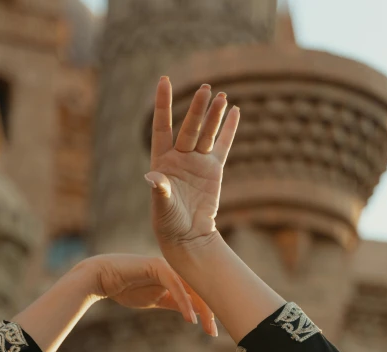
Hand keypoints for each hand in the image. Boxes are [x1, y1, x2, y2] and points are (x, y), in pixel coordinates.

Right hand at [84, 253, 216, 335]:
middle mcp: (176, 269)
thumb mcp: (157, 300)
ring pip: (191, 286)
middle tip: (214, 333)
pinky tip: (189, 318)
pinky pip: (175, 285)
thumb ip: (175, 303)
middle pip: (200, 289)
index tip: (212, 331)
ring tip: (207, 327)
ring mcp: (167, 266)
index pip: (199, 293)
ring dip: (201, 308)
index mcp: (178, 276)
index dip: (208, 311)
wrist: (102, 278)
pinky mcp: (157, 266)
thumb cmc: (128, 287)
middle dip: (210, 311)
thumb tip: (195, 313)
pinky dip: (184, 301)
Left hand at [145, 77, 239, 251]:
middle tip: (206, 89)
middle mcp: (180, 157)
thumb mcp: (162, 205)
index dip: (163, 104)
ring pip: (207, 133)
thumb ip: (159, 189)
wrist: (188, 236)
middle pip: (189, 127)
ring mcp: (198, 162)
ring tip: (222, 96)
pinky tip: (235, 111)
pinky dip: (229, 129)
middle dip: (197, 109)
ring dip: (214, 115)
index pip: (162, 126)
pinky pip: (223, 145)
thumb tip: (152, 176)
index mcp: (162, 160)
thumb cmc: (168, 222)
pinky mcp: (214, 170)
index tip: (164, 80)